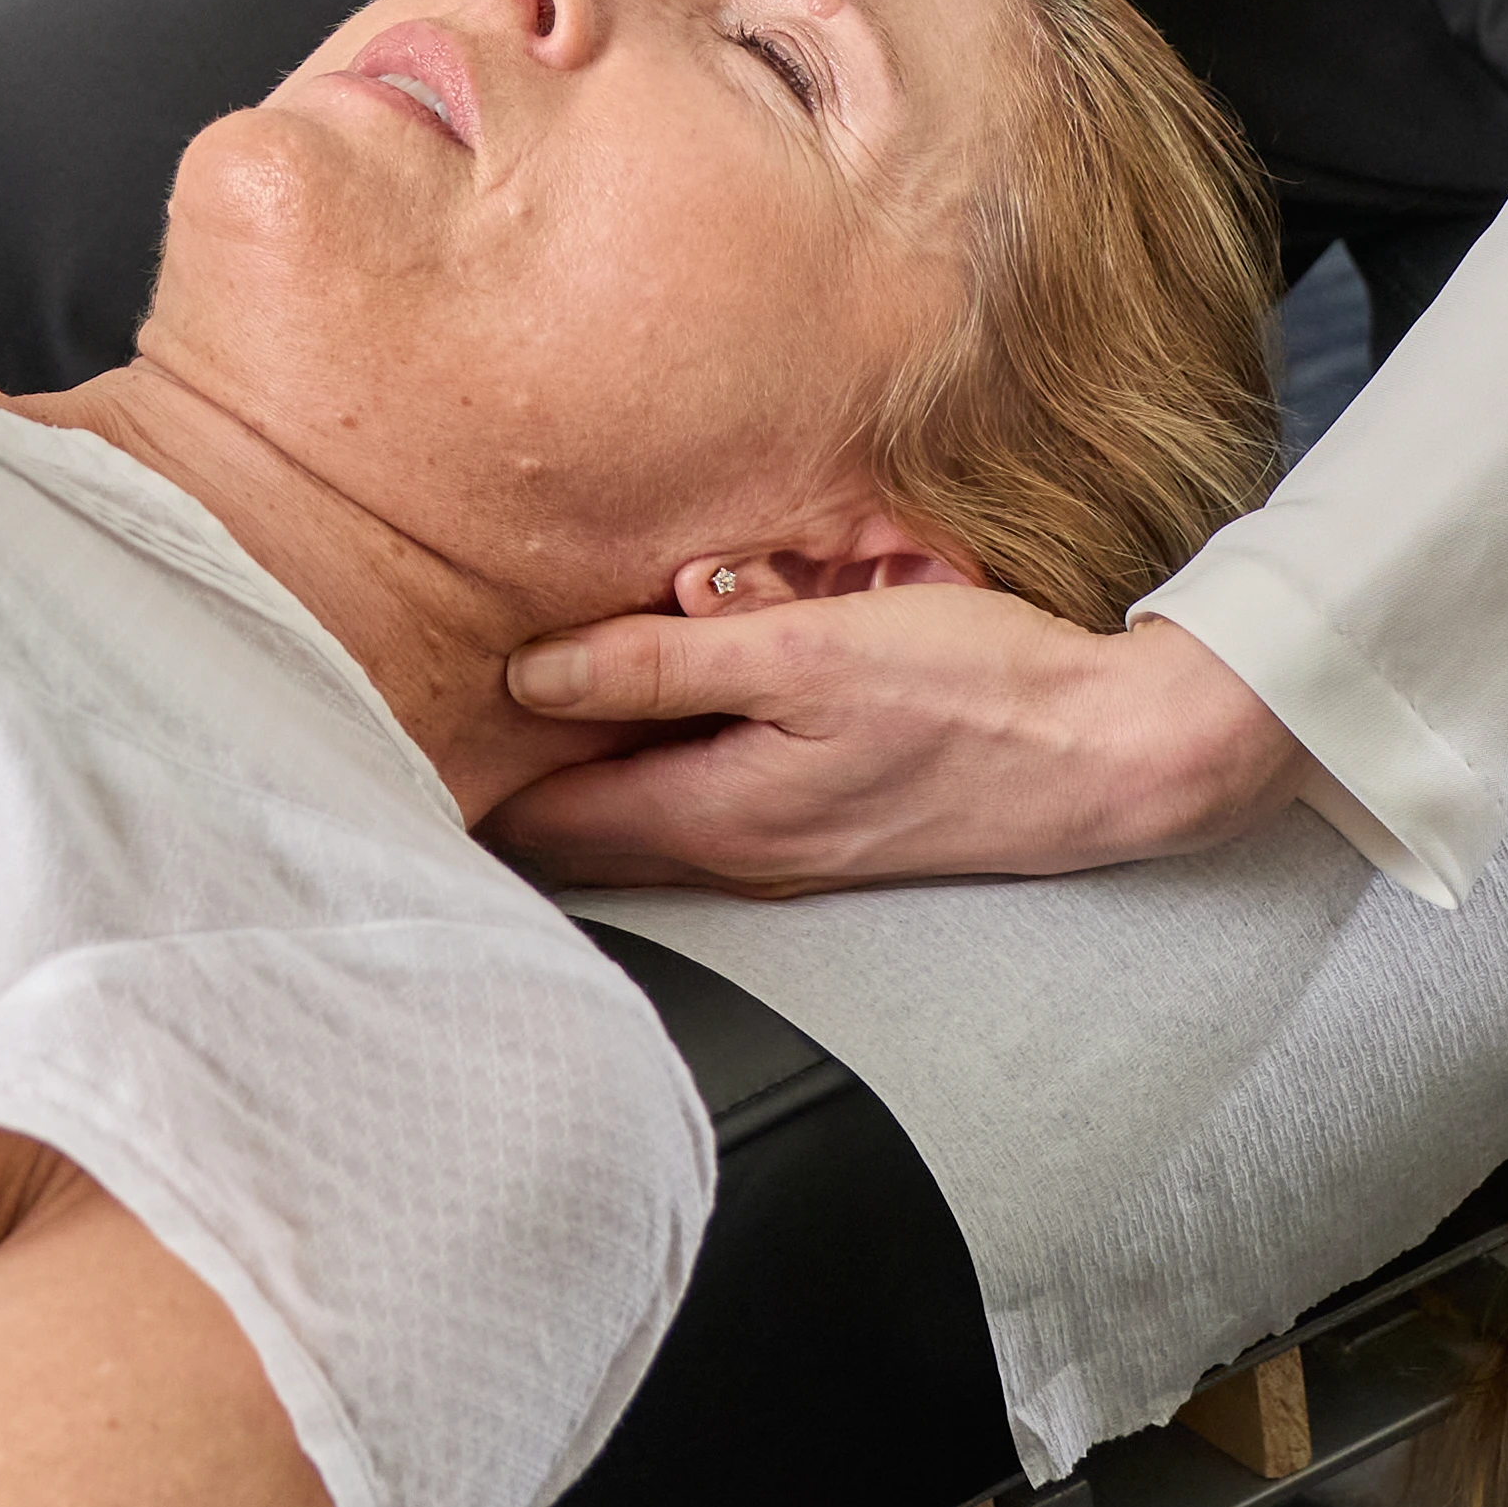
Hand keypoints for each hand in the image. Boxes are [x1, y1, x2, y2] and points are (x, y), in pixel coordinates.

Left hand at [479, 591, 1333, 893]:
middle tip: (444, 693)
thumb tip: (532, 675)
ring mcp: (781, 851)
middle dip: (517, 767)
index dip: (468, 773)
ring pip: (645, 800)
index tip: (401, 716)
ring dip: (598, 745)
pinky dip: (670, 741)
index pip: (542, 819)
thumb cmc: (970, 695)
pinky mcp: (824, 826)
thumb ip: (662, 661)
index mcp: (711, 816)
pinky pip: (709, 786)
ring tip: (545, 673)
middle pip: (580, 823)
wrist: (1106, 757)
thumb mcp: (803, 652)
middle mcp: (733, 854)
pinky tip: (672, 679)